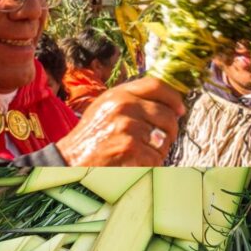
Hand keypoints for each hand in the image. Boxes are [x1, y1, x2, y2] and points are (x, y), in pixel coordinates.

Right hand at [56, 77, 184, 165]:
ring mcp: (128, 126)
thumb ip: (132, 102)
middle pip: (167, 114)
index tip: (180, 110)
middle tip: (161, 141)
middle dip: (170, 131)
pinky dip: (151, 164)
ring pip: (164, 138)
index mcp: (119, 94)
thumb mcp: (106, 109)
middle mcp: (124, 105)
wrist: (69, 161)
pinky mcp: (130, 147)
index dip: (173, 98)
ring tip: (142, 153)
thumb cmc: (90, 139)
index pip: (156, 85)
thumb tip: (168, 105)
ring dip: (159, 150)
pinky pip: (156, 156)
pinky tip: (137, 164)